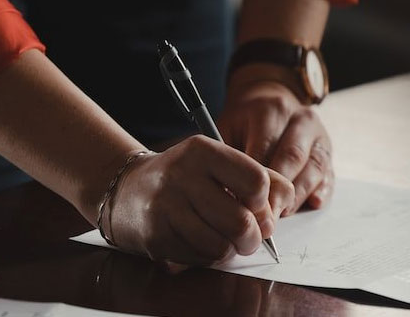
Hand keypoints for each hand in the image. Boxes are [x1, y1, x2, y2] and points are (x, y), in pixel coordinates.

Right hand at [105, 135, 293, 264]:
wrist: (126, 189)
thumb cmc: (183, 178)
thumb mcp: (218, 163)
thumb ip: (259, 176)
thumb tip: (282, 205)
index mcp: (203, 151)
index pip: (256, 181)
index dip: (263, 202)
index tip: (255, 206)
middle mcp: (182, 175)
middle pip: (242, 222)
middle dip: (253, 237)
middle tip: (248, 236)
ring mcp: (166, 207)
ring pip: (222, 246)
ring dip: (230, 250)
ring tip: (223, 239)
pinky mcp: (156, 236)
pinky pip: (200, 258)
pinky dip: (208, 257)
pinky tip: (199, 241)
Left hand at [218, 72, 334, 214]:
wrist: (269, 99)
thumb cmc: (243, 122)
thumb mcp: (228, 128)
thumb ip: (229, 156)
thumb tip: (229, 195)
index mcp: (272, 110)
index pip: (264, 148)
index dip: (255, 180)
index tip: (243, 204)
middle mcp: (300, 119)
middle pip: (292, 158)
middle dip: (278, 191)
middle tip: (264, 217)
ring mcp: (319, 135)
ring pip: (313, 168)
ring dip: (298, 195)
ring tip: (282, 214)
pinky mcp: (328, 151)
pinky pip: (329, 173)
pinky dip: (322, 191)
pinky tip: (312, 204)